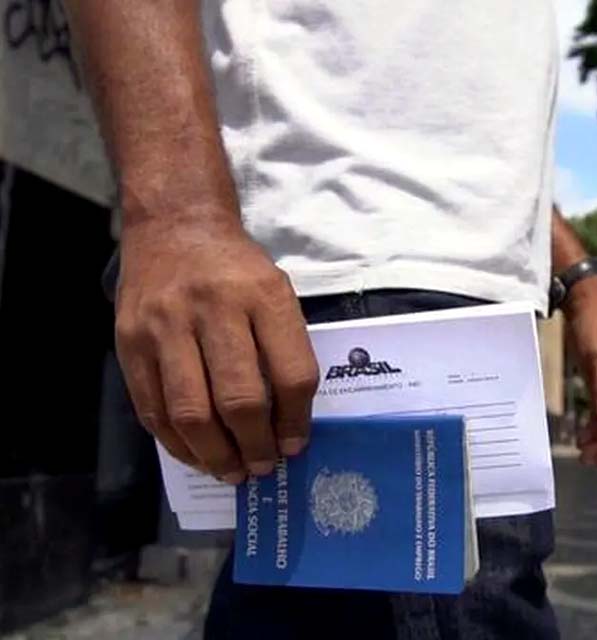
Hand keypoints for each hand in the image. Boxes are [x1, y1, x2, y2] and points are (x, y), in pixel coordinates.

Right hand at [115, 212, 319, 483]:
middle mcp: (215, 309)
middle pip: (240, 398)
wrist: (174, 226)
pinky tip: (196, 455)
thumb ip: (284, 348)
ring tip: (232, 471)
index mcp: (264, 295)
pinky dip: (176, 443)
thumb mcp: (276, 292)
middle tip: (263, 467)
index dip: (296, 420)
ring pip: (192, 411)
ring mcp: (166, 326)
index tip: (296, 445)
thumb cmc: (237, 269)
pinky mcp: (130, 342)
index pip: (292, 373)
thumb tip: (288, 424)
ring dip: (215, 454)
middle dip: (255, 445)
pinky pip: (153, 408)